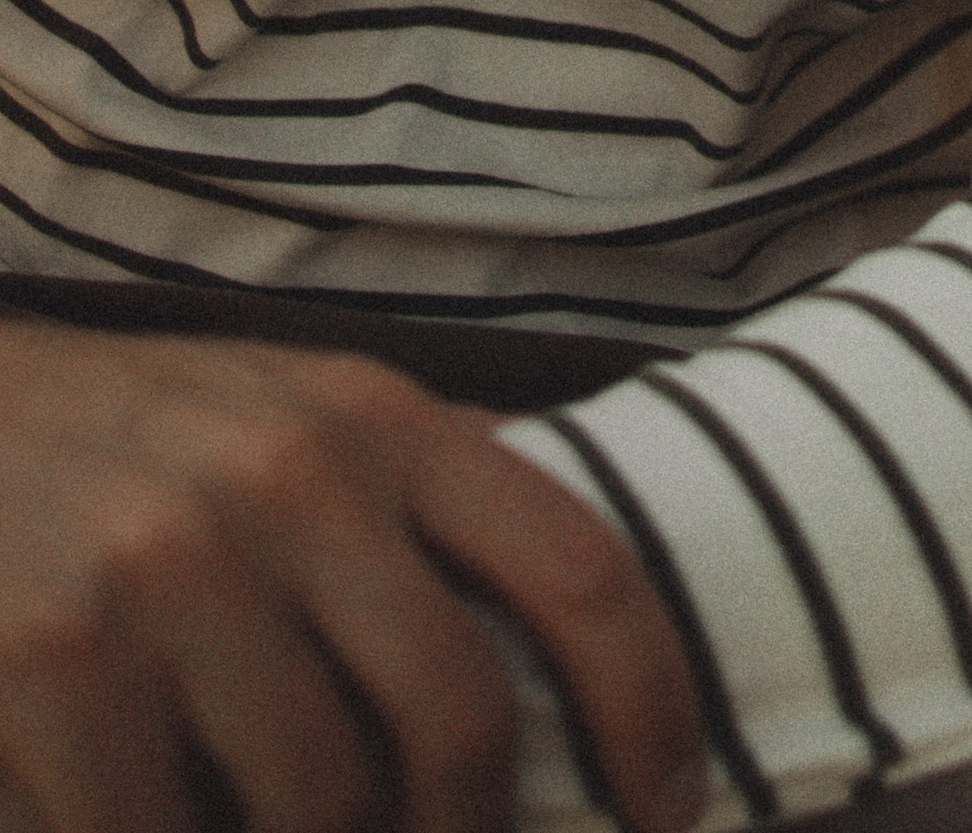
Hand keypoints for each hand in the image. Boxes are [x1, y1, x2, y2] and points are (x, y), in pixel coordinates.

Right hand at [0, 323, 705, 832]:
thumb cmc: (150, 449)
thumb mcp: (304, 426)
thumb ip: (424, 512)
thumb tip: (578, 652)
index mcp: (382, 420)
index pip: (579, 568)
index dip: (651, 706)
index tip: (670, 808)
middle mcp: (291, 478)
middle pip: (456, 722)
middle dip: (461, 831)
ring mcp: (168, 567)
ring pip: (314, 807)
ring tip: (266, 819)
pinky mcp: (55, 658)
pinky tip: (156, 821)